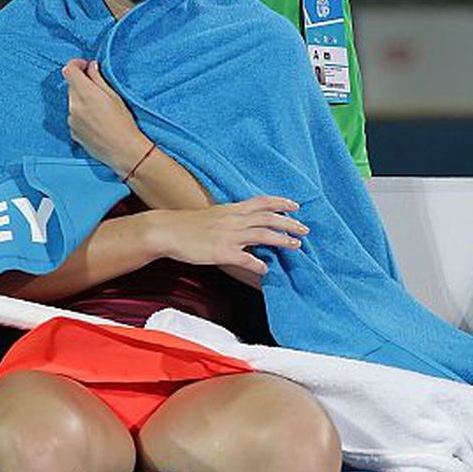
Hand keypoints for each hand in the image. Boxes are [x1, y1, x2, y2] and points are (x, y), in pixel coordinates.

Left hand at [62, 57, 146, 173]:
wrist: (123, 151)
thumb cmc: (123, 123)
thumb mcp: (114, 95)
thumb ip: (98, 78)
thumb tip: (90, 66)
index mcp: (84, 93)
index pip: (68, 70)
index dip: (76, 64)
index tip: (85, 66)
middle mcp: (73, 105)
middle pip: (71, 86)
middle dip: (82, 83)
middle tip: (99, 89)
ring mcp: (71, 120)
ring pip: (73, 102)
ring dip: (82, 100)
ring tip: (100, 110)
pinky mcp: (73, 132)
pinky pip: (74, 117)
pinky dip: (82, 115)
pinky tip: (97, 122)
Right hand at [150, 196, 308, 278]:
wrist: (167, 230)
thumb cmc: (188, 225)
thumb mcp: (214, 216)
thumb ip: (232, 219)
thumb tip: (246, 226)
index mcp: (232, 210)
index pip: (262, 202)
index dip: (281, 203)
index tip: (296, 205)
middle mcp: (234, 220)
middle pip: (268, 218)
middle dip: (289, 223)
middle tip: (305, 229)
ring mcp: (228, 236)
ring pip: (262, 235)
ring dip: (281, 240)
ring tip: (296, 246)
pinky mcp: (221, 252)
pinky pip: (245, 258)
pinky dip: (257, 264)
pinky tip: (266, 270)